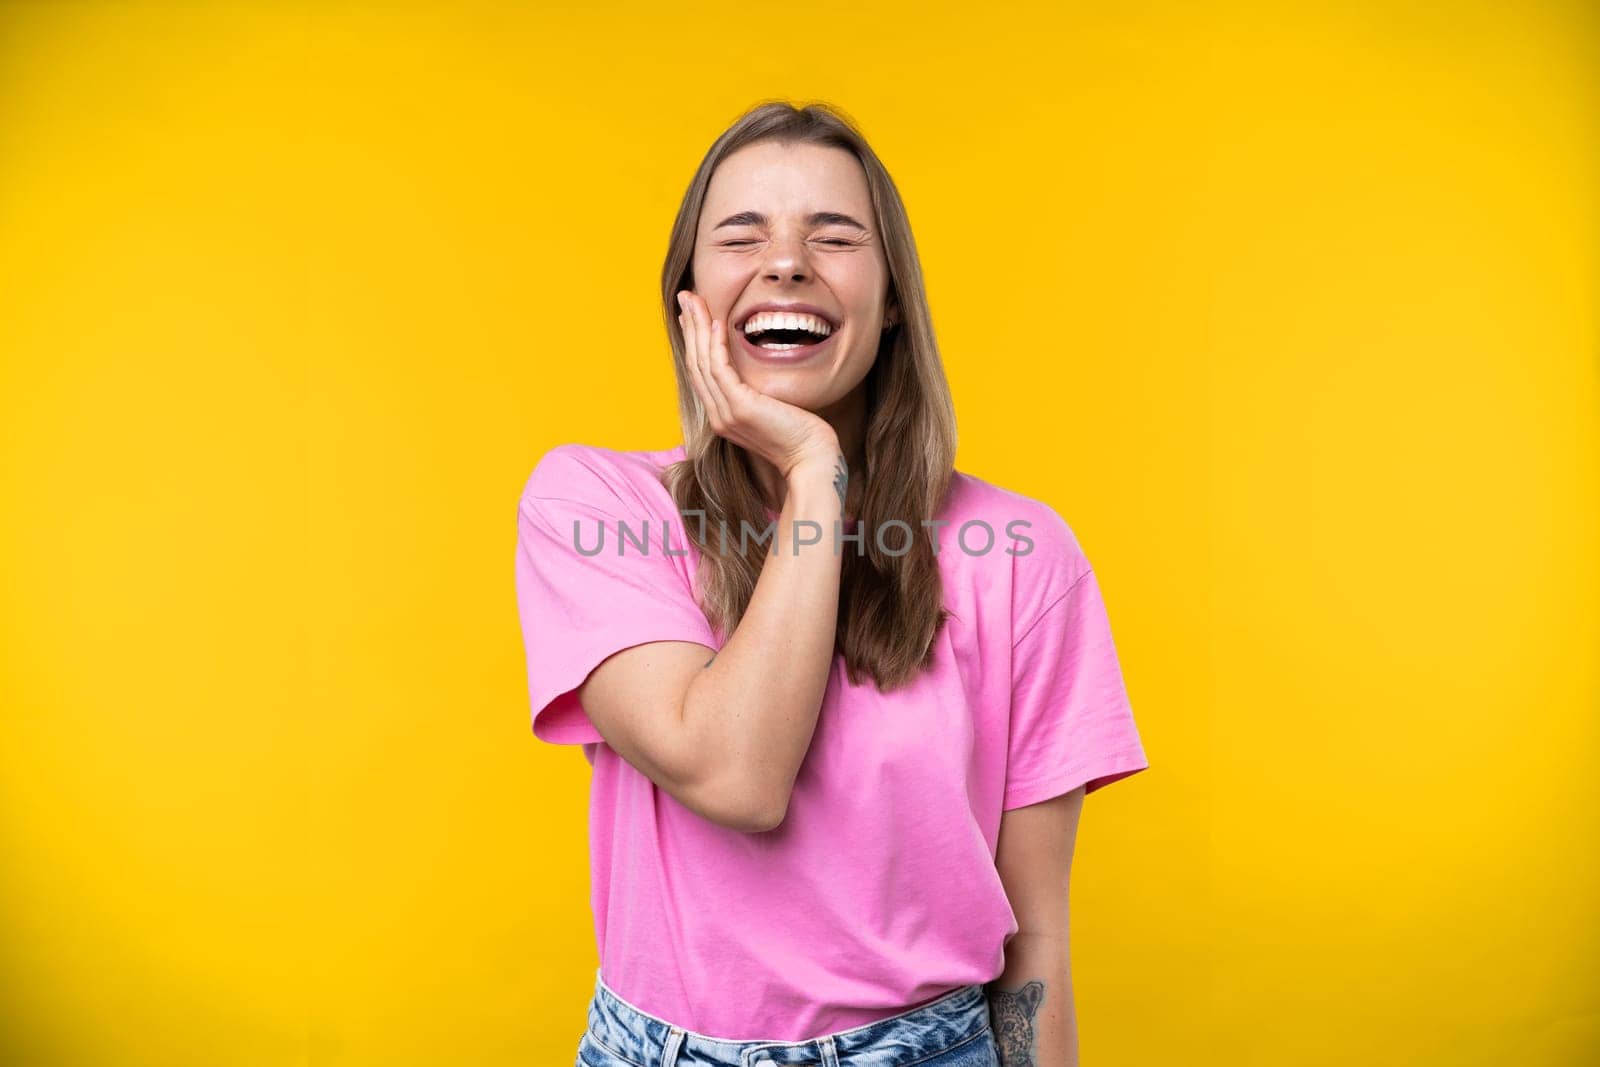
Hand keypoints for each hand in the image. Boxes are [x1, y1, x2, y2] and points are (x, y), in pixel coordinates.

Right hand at [678, 289, 839, 478]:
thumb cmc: (801, 436)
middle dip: (689, 327)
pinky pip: (720, 369)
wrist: (812, 459)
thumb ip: (758, 394)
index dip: (694, 341)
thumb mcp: (772, 410)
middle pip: (695, 364)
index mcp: (723, 416)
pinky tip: (716, 322)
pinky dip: (715, 344)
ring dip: (696, 328)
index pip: (701, 373)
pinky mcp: (740, 408)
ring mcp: (726, 414)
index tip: (691, 315)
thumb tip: (758, 375)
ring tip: (693, 300)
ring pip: (702, 363)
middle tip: (684, 297)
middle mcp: (718, 416)